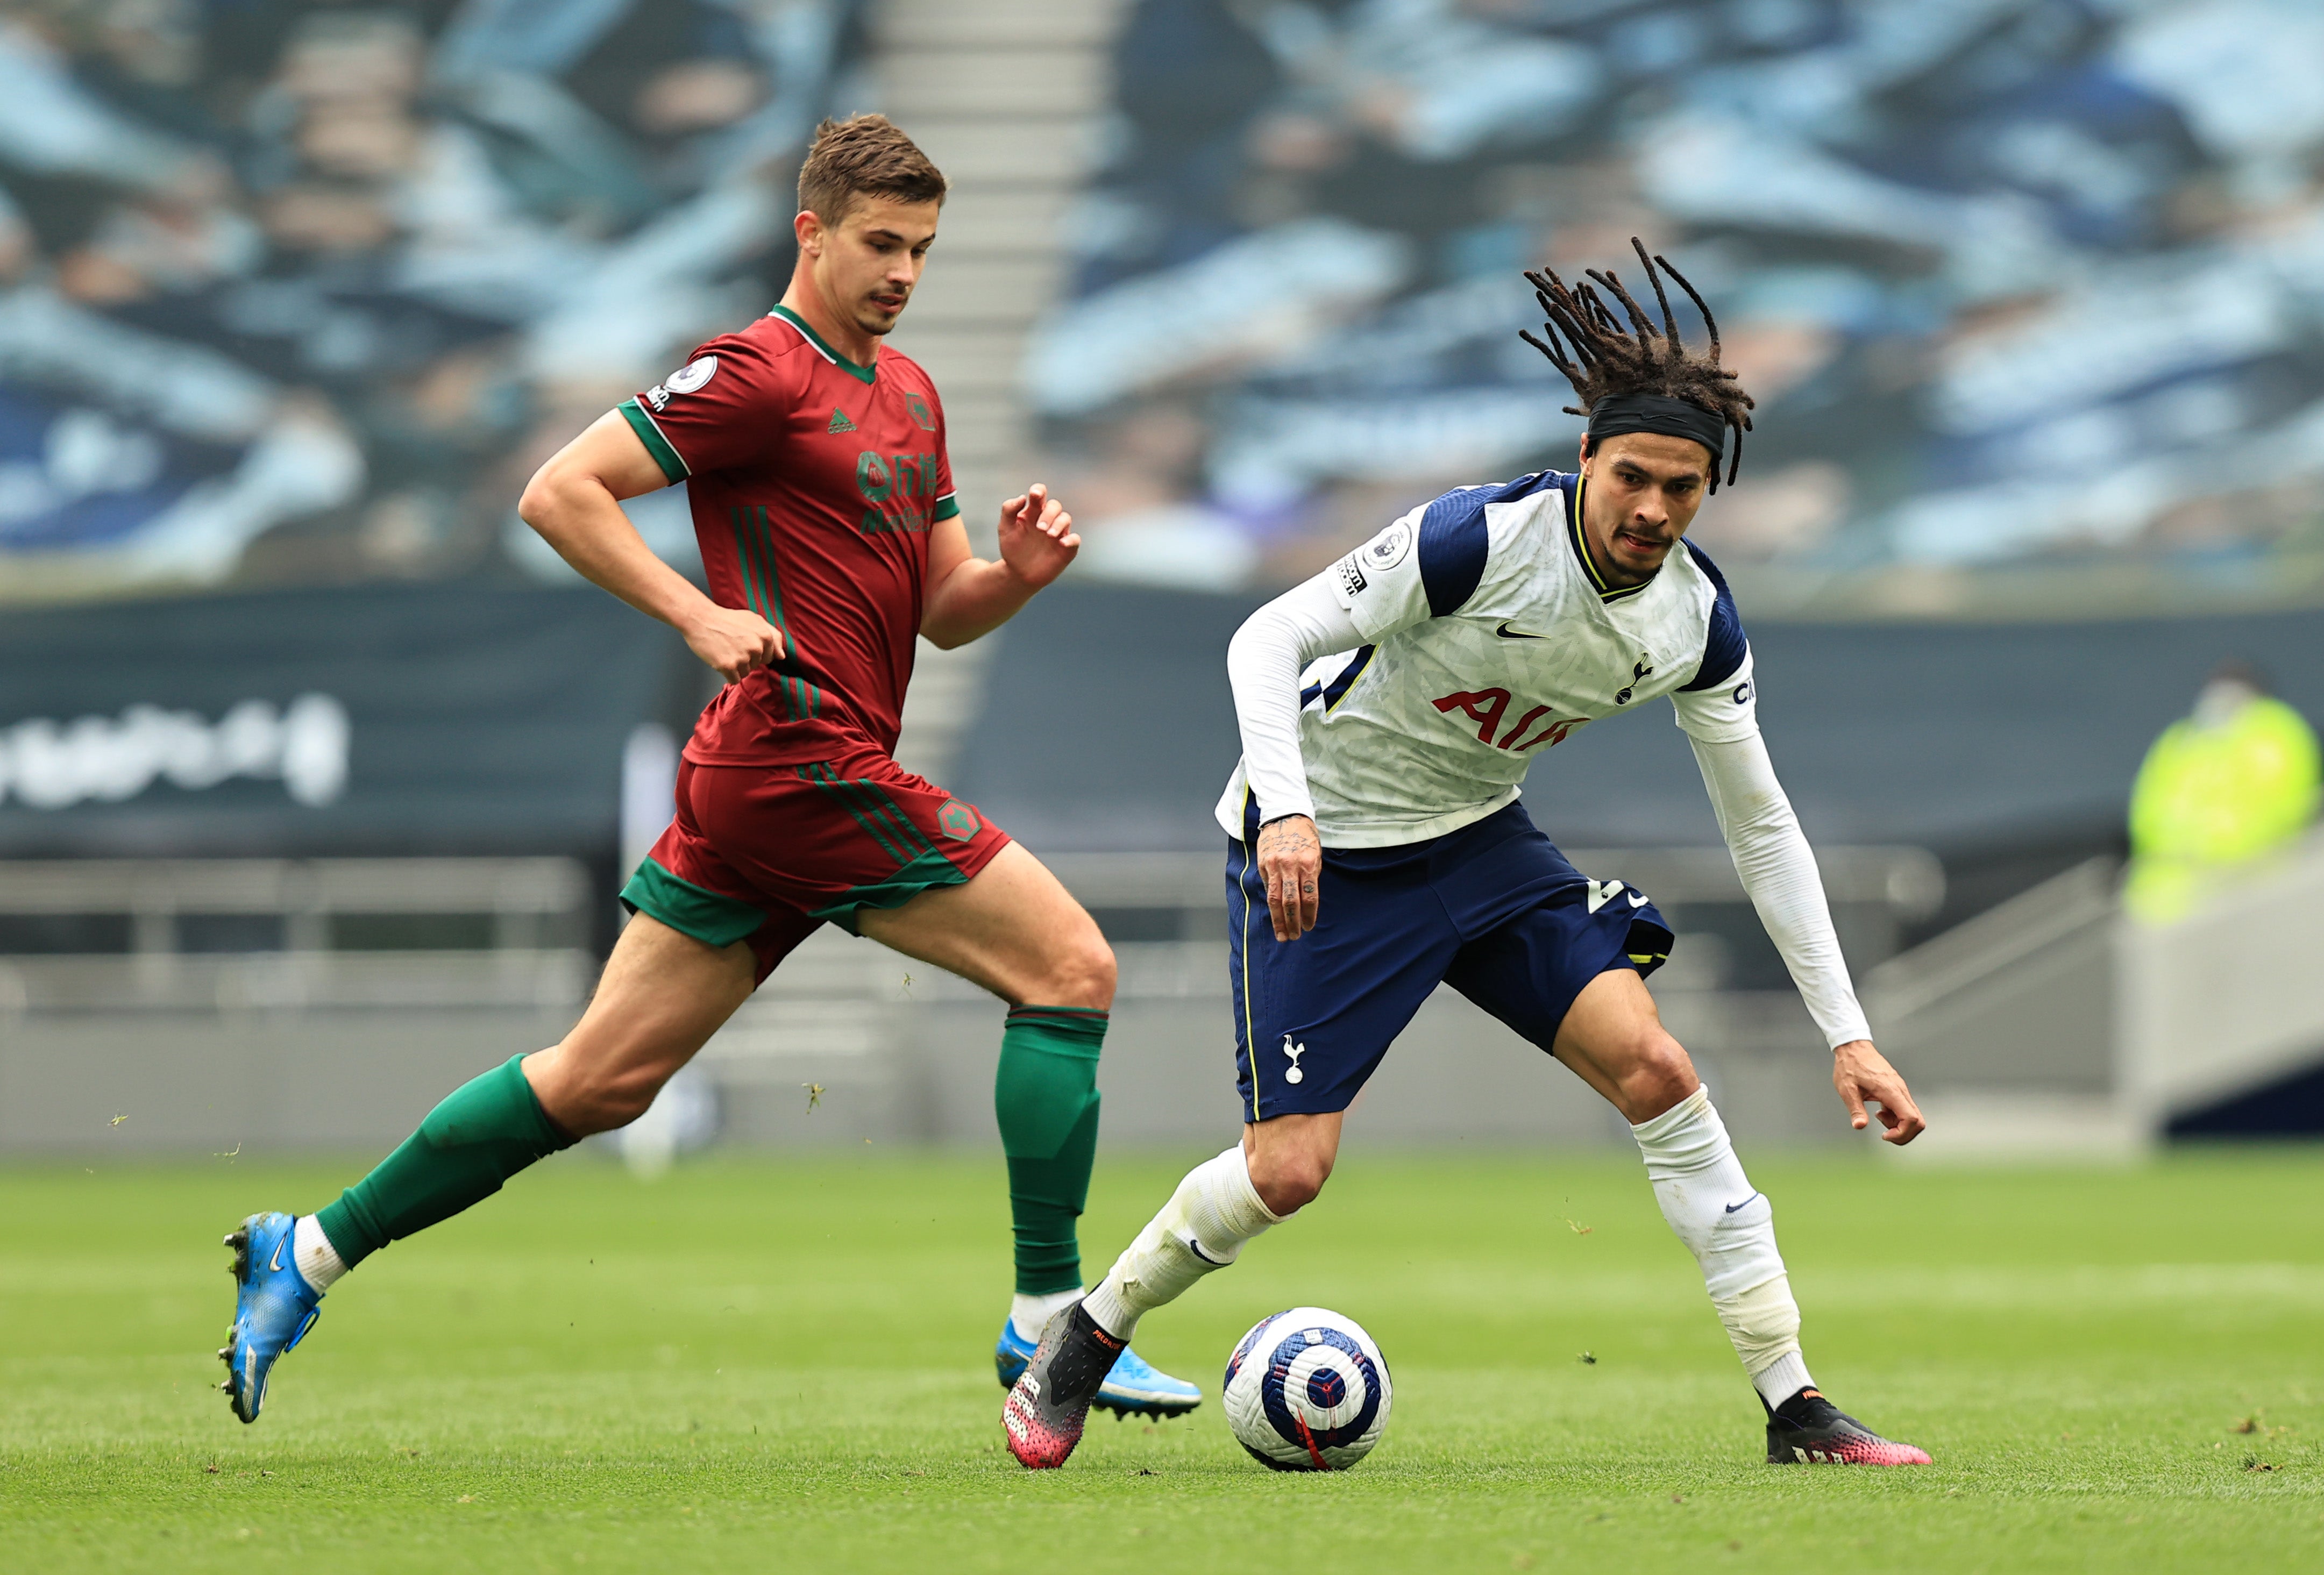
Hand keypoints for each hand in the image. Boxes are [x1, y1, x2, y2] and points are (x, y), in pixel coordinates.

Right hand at [683, 602, 784, 682]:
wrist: (700, 619)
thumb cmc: (727, 619)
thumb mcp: (754, 620)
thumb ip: (773, 636)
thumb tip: (782, 656)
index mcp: (765, 636)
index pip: (769, 657)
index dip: (757, 653)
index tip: (744, 644)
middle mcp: (756, 648)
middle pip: (757, 666)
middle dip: (746, 660)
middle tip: (732, 646)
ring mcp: (742, 658)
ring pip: (745, 673)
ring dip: (736, 667)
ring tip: (726, 651)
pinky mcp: (728, 666)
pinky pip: (734, 680)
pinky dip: (728, 674)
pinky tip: (721, 660)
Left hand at [996, 482, 1078, 589]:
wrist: (1018, 574)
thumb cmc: (1012, 548)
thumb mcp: (1005, 528)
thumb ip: (1008, 510)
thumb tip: (1023, 498)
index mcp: (1032, 512)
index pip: (1040, 494)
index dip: (1039, 491)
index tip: (1035, 495)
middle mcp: (1048, 519)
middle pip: (1054, 505)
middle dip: (1048, 514)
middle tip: (1039, 528)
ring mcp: (1058, 533)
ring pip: (1065, 518)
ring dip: (1058, 524)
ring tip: (1048, 535)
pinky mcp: (1066, 548)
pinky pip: (1074, 539)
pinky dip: (1071, 539)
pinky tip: (1061, 543)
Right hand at [1256, 814, 1321, 941]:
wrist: (1285, 814)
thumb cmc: (1304, 836)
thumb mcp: (1315, 854)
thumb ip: (1311, 877)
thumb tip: (1307, 902)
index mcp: (1308, 863)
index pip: (1309, 896)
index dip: (1308, 915)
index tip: (1308, 927)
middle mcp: (1290, 865)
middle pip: (1290, 901)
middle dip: (1292, 922)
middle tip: (1293, 937)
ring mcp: (1274, 865)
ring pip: (1275, 898)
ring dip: (1278, 920)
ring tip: (1281, 934)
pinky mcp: (1263, 864)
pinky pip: (1267, 886)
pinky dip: (1271, 902)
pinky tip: (1274, 913)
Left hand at [1833, 1040, 1925, 1144]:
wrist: (1853, 1047)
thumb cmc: (1849, 1066)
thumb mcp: (1847, 1090)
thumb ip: (1855, 1109)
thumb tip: (1860, 1126)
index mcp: (1890, 1091)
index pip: (1911, 1118)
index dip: (1901, 1133)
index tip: (1884, 1135)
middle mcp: (1901, 1090)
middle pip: (1918, 1121)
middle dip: (1904, 1134)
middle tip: (1884, 1134)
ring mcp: (1901, 1089)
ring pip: (1913, 1116)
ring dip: (1898, 1125)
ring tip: (1878, 1116)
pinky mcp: (1898, 1089)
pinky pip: (1905, 1108)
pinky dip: (1896, 1116)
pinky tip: (1880, 1111)